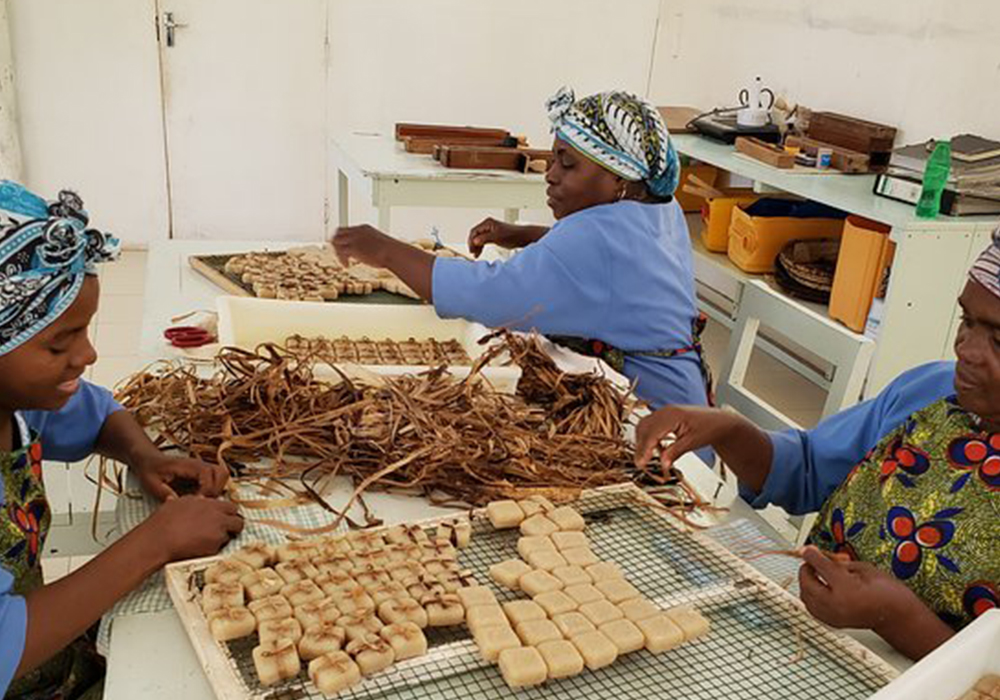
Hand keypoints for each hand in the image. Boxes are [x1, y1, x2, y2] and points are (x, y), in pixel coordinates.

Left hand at [133, 454, 228, 501]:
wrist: (149, 461)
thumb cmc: (150, 470)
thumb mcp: (152, 484)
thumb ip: (165, 493)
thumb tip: (179, 504)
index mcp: (188, 465)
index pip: (208, 474)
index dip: (206, 490)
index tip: (197, 501)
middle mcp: (199, 465)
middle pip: (222, 473)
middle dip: (216, 490)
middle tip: (202, 502)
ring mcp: (203, 468)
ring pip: (223, 476)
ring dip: (218, 489)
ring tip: (203, 500)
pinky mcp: (203, 473)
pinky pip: (218, 480)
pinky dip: (215, 489)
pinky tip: (200, 498)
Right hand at [145, 496, 243, 561]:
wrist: (157, 540)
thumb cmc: (163, 522)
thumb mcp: (179, 503)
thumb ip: (195, 502)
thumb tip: (199, 501)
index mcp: (210, 504)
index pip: (231, 507)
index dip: (228, 514)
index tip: (223, 519)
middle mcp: (218, 516)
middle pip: (238, 521)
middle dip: (233, 526)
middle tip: (224, 531)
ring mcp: (218, 531)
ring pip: (230, 535)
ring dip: (223, 538)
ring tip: (207, 541)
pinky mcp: (214, 546)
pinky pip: (220, 548)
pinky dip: (213, 549)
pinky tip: (200, 548)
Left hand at [332, 225, 393, 267]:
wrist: (394, 253)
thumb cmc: (392, 252)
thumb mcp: (380, 245)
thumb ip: (372, 246)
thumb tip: (372, 255)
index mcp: (364, 228)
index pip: (347, 229)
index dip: (345, 239)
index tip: (348, 250)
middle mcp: (357, 231)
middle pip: (337, 232)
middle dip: (337, 243)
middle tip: (342, 255)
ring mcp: (354, 239)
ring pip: (335, 241)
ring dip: (337, 252)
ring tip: (345, 262)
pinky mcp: (353, 248)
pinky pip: (339, 251)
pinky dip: (341, 259)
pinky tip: (347, 266)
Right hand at [467, 218, 537, 257]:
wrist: (523, 237)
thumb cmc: (513, 235)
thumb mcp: (498, 237)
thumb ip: (485, 238)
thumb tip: (474, 241)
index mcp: (487, 223)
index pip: (474, 231)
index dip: (471, 241)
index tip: (471, 250)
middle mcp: (487, 225)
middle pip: (475, 235)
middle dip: (472, 244)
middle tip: (472, 253)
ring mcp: (490, 230)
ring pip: (478, 239)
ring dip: (476, 247)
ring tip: (476, 255)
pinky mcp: (493, 235)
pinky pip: (483, 241)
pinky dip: (480, 247)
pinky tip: (479, 253)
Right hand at [634, 405, 738, 468]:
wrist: (719, 421)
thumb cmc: (710, 428)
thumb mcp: (692, 442)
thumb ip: (674, 452)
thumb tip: (662, 464)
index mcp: (672, 415)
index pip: (651, 433)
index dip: (644, 449)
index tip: (641, 463)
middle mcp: (666, 411)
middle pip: (644, 428)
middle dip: (640, 446)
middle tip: (641, 463)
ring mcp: (665, 412)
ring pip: (645, 426)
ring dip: (643, 441)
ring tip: (647, 457)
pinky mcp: (666, 416)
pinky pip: (651, 425)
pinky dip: (649, 437)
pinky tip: (654, 448)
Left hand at [798, 546, 922, 631]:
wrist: (898, 617)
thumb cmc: (888, 591)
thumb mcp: (864, 568)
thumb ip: (839, 562)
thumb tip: (821, 556)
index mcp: (847, 588)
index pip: (819, 565)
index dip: (810, 553)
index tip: (807, 548)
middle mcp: (836, 605)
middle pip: (806, 582)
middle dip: (807, 568)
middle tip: (814, 560)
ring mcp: (833, 617)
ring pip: (805, 596)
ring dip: (807, 583)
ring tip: (819, 574)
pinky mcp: (833, 623)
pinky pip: (812, 607)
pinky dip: (811, 596)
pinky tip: (821, 588)